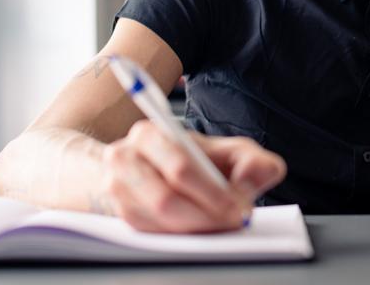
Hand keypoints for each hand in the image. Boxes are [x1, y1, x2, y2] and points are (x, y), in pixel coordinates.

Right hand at [96, 120, 285, 232]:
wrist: (162, 169)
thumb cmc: (202, 160)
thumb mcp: (233, 151)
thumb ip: (253, 161)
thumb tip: (250, 179)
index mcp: (151, 133)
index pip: (181, 167)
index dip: (213, 193)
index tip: (240, 208)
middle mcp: (124, 157)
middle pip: (165, 199)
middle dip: (206, 216)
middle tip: (234, 223)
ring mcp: (115, 187)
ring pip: (155, 220)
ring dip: (193, 229)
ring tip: (221, 226)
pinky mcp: (118, 213)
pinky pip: (148, 233)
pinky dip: (178, 235)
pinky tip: (199, 231)